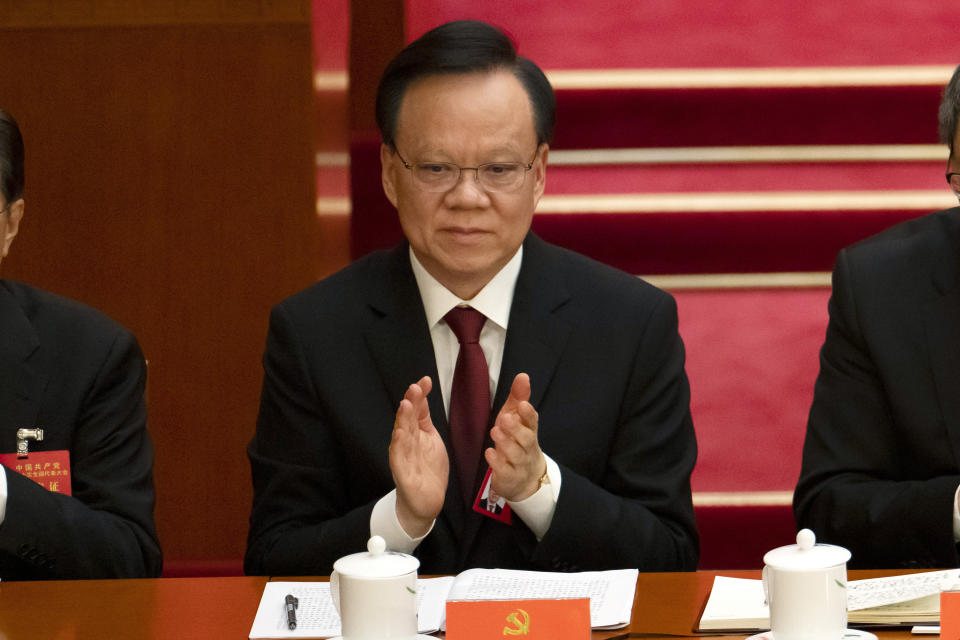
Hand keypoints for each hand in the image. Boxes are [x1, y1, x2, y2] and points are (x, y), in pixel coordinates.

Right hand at [389, 376, 447, 536]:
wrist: (426, 502)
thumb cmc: (428, 469)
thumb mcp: (430, 438)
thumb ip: (424, 417)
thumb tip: (422, 392)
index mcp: (414, 434)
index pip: (415, 411)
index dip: (419, 396)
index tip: (425, 381)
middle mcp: (406, 443)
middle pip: (406, 420)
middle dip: (409, 404)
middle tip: (414, 389)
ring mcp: (403, 458)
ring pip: (401, 436)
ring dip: (402, 420)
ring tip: (405, 405)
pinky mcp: (403, 474)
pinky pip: (399, 459)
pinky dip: (398, 447)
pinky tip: (399, 434)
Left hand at [485, 373, 545, 500]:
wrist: (525, 479)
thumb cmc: (517, 442)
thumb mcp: (516, 418)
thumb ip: (519, 398)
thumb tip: (523, 376)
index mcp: (529, 431)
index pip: (532, 421)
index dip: (528, 414)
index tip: (523, 404)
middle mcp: (527, 448)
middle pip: (526, 438)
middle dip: (516, 428)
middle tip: (505, 418)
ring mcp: (520, 464)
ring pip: (516, 455)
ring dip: (506, 443)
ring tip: (495, 431)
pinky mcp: (509, 478)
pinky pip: (505, 471)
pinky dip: (497, 462)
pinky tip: (489, 453)